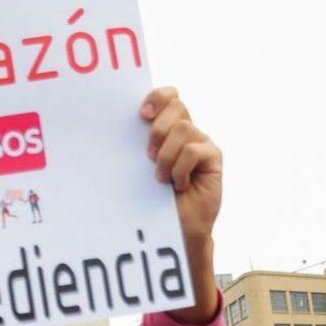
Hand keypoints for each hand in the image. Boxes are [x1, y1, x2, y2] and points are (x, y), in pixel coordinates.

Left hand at [141, 86, 221, 323]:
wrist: (174, 230)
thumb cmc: (150, 199)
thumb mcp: (138, 168)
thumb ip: (136, 145)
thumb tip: (111, 124)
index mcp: (167, 128)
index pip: (169, 95)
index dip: (157, 97)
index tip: (141, 115)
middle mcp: (187, 131)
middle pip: (176, 106)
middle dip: (157, 130)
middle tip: (148, 156)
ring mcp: (202, 143)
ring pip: (183, 129)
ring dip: (166, 156)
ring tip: (160, 179)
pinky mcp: (213, 158)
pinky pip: (195, 150)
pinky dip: (180, 168)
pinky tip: (179, 185)